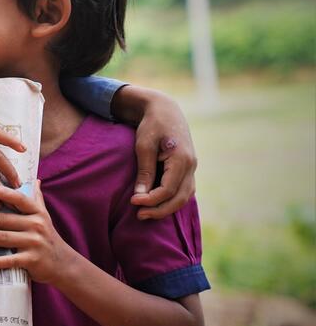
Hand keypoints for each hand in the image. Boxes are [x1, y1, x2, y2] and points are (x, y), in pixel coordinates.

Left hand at [0, 181, 80, 286]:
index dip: (3, 193)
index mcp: (36, 212)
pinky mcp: (32, 260)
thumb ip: (37, 199)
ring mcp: (34, 243)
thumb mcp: (45, 216)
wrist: (64, 264)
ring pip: (2, 238)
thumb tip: (35, 179)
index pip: (18, 199)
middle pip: (2, 219)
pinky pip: (10, 260)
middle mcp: (36, 225)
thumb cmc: (48, 237)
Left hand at [112, 86, 196, 219]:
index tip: (133, 202)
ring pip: (184, 196)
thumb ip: (144, 171)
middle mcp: (191, 165)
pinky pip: (183, 189)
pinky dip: (172, 199)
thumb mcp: (144, 146)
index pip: (168, 189)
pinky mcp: (187, 168)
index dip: (151, 200)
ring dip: (166, 207)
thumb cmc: (152, 125)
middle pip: (179, 198)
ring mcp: (192, 167)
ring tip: (146, 212)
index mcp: (182, 159)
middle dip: (160, 209)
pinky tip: (157, 203)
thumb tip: (140, 195)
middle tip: (139, 215)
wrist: (165, 109)